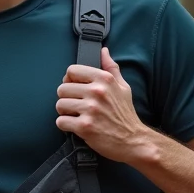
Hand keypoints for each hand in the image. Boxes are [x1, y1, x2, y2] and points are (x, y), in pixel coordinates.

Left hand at [55, 47, 147, 162]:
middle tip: (76, 105)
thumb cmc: (126, 114)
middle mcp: (97, 92)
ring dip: (65, 112)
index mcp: (105, 79)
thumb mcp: (123, 87)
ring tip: (76, 116)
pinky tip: (75, 126)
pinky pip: (61, 121)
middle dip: (66, 98)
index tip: (75, 88)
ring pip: (60, 104)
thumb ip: (111, 68)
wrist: (133, 141)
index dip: (70, 80)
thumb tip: (103, 51)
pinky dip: (65, 125)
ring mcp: (90, 109)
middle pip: (62, 88)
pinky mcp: (85, 126)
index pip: (72, 70)